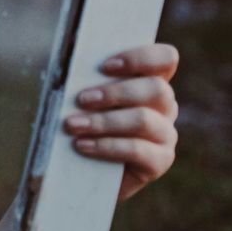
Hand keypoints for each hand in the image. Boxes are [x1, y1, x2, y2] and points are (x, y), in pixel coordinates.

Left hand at [62, 43, 178, 201]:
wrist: (84, 172)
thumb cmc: (83, 123)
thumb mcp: (85, 99)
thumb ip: (87, 80)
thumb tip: (66, 63)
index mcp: (149, 81)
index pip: (165, 59)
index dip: (140, 58)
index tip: (105, 66)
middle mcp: (164, 106)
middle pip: (156, 89)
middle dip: (115, 92)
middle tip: (81, 99)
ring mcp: (165, 134)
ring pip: (144, 119)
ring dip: (104, 121)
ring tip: (73, 124)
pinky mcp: (159, 161)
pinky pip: (138, 150)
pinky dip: (107, 146)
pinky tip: (82, 145)